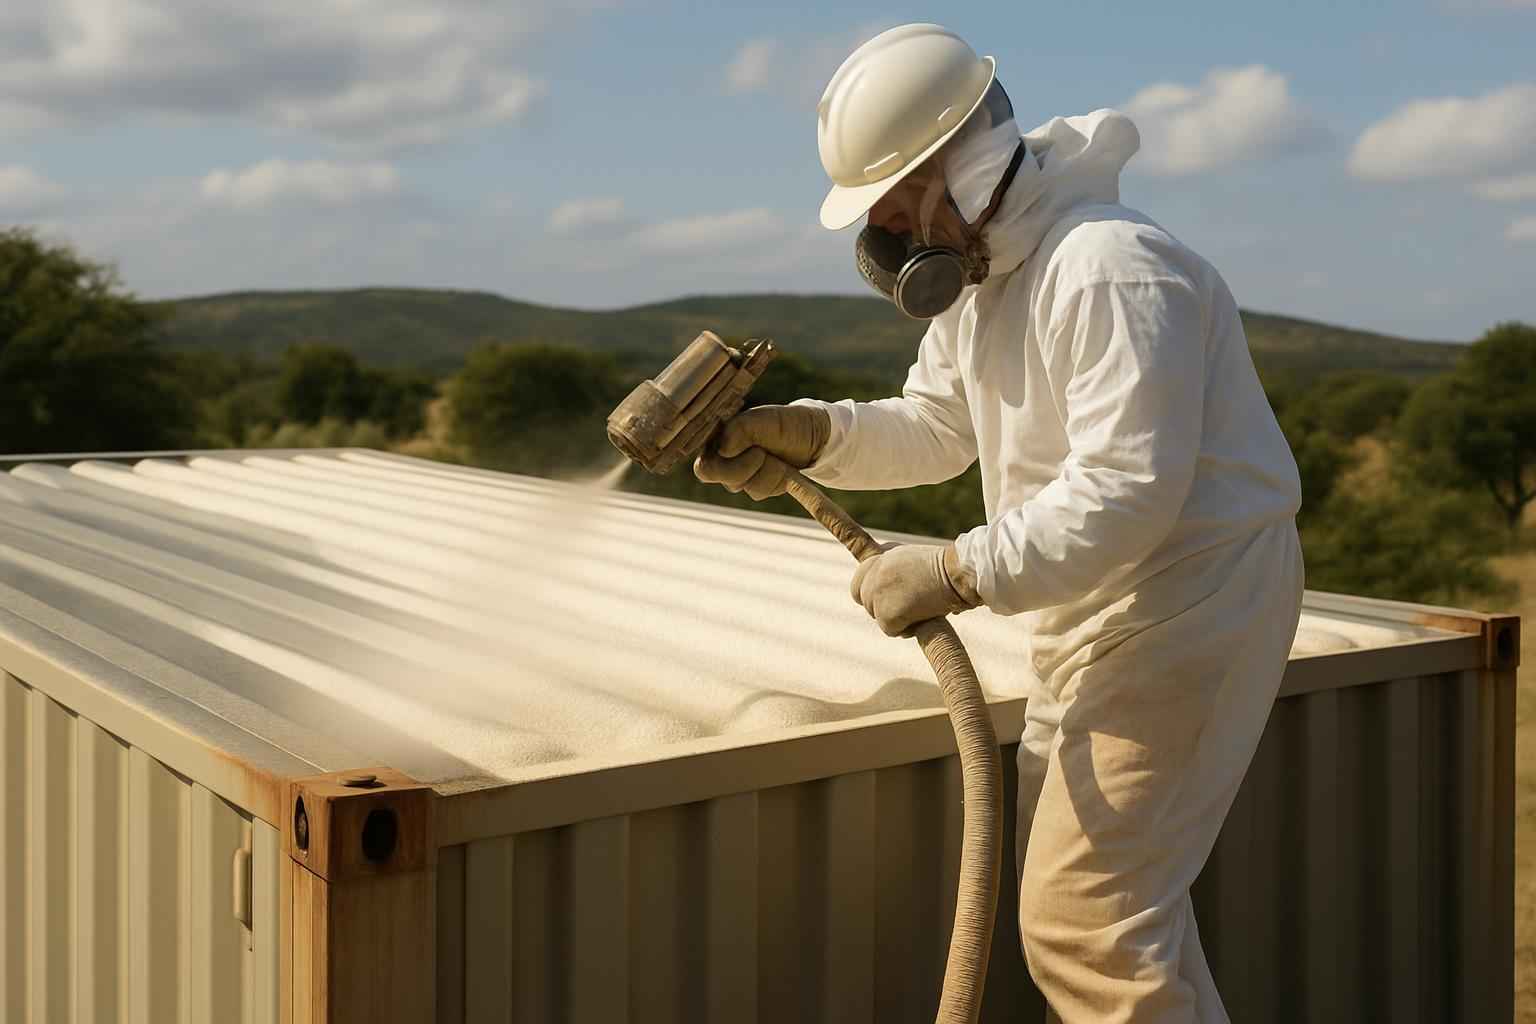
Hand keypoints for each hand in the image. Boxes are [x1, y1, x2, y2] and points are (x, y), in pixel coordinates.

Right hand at [694, 404, 830, 500]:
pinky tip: (782, 468)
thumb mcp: (765, 419)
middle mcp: (724, 458)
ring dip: (769, 474)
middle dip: (751, 468)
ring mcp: (741, 473)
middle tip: (764, 453)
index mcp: (718, 439)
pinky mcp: (757, 484)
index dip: (728, 466)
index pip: (705, 468)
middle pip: (726, 481)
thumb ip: (741, 430)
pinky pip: (761, 493)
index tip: (754, 451)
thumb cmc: (785, 422)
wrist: (813, 435)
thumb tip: (723, 450)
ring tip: (777, 457)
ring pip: (747, 488)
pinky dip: (776, 482)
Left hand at [849, 543, 980, 636]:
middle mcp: (875, 573)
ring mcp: (878, 592)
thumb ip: (897, 574)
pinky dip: (907, 630)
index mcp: (881, 558)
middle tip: (910, 607)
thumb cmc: (948, 568)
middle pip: (864, 601)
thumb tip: (895, 594)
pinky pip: (890, 630)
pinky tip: (924, 617)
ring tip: (922, 608)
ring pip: (878, 616)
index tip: (887, 599)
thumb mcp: (915, 560)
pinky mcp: (887, 613)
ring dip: (898, 618)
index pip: (859, 581)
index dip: (872, 593)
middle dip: (884, 608)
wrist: (959, 572)